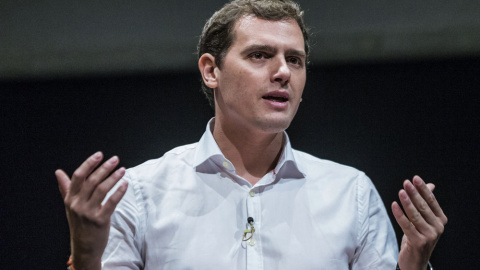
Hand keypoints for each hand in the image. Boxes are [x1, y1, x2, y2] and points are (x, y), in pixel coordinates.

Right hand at [56, 152, 127, 269]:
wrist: (84, 247)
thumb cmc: (79, 223)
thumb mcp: (70, 205)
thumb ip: (66, 187)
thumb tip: (58, 172)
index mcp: (70, 198)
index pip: (78, 176)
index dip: (89, 164)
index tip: (99, 154)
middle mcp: (77, 204)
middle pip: (92, 181)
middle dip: (104, 168)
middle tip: (115, 159)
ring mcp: (88, 213)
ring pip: (102, 190)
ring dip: (113, 178)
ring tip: (122, 170)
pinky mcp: (100, 220)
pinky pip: (111, 203)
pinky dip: (119, 192)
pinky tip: (125, 184)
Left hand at [391, 175, 446, 269]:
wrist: (415, 260)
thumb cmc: (418, 236)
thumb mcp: (424, 219)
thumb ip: (427, 203)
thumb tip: (430, 185)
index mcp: (441, 220)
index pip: (431, 201)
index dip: (423, 189)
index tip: (415, 178)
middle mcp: (438, 227)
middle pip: (423, 206)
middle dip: (414, 193)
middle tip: (406, 182)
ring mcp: (429, 236)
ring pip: (415, 215)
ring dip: (407, 202)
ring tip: (400, 192)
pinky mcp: (418, 242)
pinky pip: (406, 225)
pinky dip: (399, 214)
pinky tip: (394, 205)